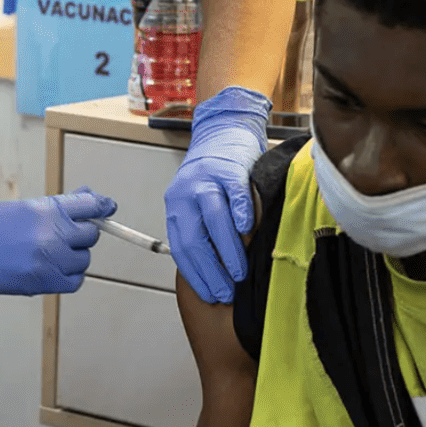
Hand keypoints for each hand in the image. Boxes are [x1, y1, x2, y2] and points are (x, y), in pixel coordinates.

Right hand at [0, 190, 115, 303]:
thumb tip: (88, 199)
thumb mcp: (25, 208)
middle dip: (81, 232)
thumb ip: (58, 207)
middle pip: (90, 234)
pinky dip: (70, 275)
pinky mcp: (44, 283)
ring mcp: (50, 262)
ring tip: (53, 251)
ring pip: (84, 259)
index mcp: (48, 212)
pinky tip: (56, 268)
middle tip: (64, 233)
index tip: (107, 207)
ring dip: (75, 255)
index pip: (90, 205)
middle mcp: (53, 236)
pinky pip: (75, 281)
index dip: (101, 205)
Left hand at [166, 87, 271, 304]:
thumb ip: (204, 233)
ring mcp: (206, 179)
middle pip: (194, 238)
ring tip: (240, 272)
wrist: (225, 131)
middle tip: (226, 292)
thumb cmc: (216, 177)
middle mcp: (185, 194)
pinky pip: (234, 193)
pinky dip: (240, 213)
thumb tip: (218, 275)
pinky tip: (248, 231)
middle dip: (210, 270)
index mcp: (176, 208)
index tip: (211, 295)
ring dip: (227, 249)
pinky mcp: (229, 168)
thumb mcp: (200, 206)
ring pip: (213, 219)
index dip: (196, 275)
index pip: (181, 249)